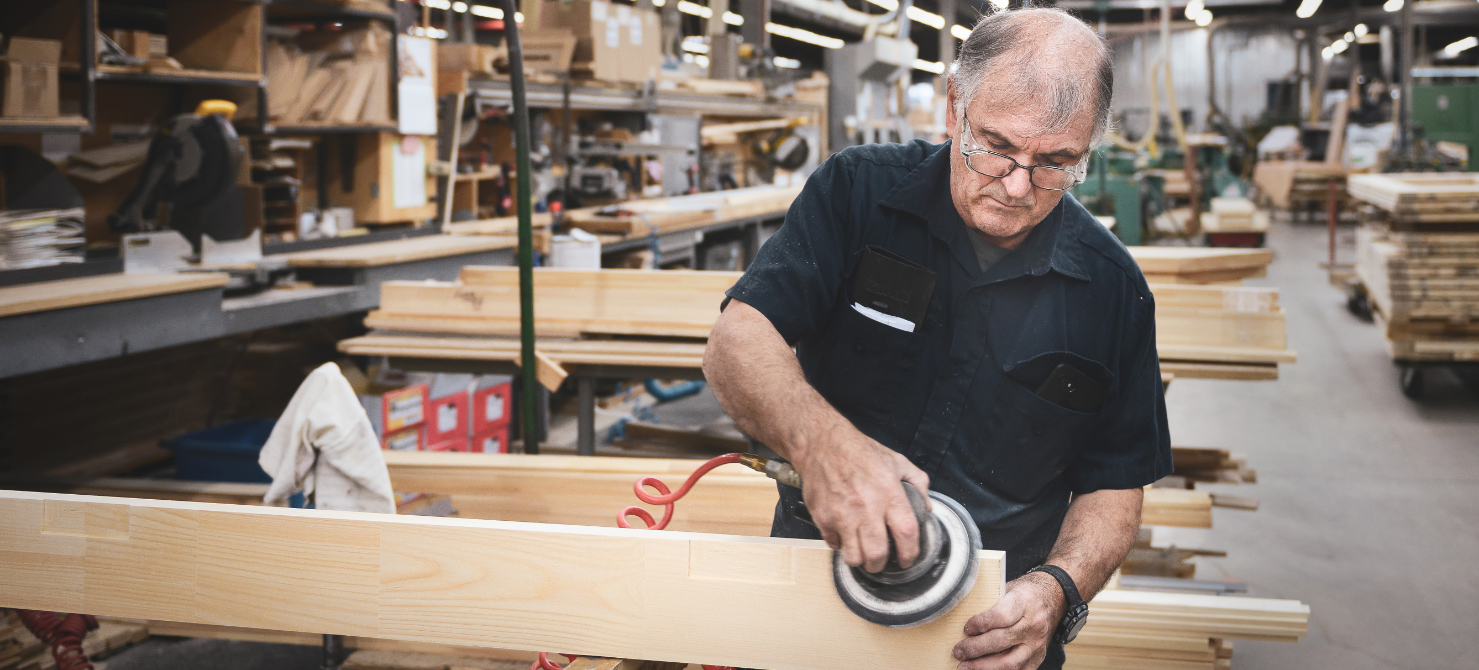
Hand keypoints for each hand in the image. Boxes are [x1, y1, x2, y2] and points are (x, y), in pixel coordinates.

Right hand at [793, 431, 929, 572]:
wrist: (822, 444)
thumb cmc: (859, 452)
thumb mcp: (897, 460)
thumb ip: (918, 483)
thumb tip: (926, 508)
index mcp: (889, 492)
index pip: (906, 533)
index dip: (910, 553)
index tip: (907, 559)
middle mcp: (866, 506)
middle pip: (877, 553)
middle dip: (880, 565)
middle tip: (880, 562)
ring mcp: (842, 514)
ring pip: (853, 556)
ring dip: (859, 559)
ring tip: (861, 552)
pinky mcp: (823, 517)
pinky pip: (833, 545)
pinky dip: (840, 545)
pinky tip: (844, 534)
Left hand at [952, 572, 1065, 669]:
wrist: (1053, 599)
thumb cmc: (1024, 594)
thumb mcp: (1008, 587)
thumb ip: (990, 602)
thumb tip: (961, 615)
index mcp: (1024, 603)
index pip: (1002, 616)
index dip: (982, 623)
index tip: (966, 628)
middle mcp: (1034, 625)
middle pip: (1002, 641)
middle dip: (976, 649)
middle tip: (958, 651)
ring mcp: (1037, 644)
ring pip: (1010, 662)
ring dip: (984, 666)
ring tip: (964, 666)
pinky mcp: (1038, 657)